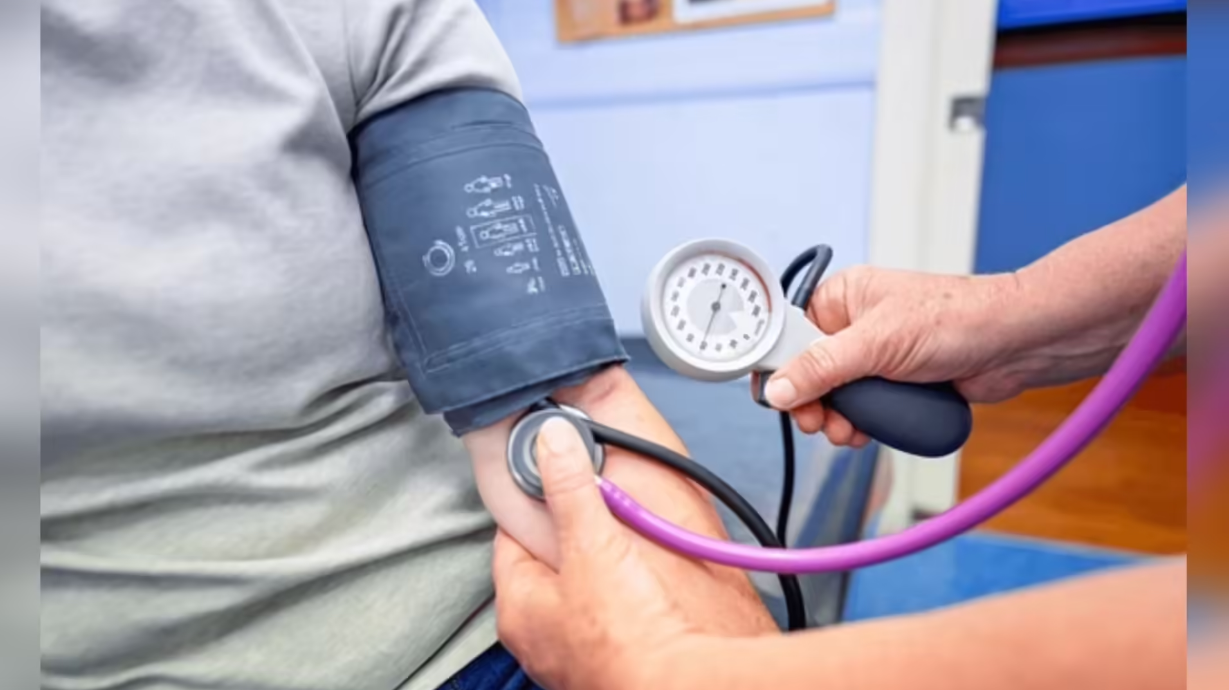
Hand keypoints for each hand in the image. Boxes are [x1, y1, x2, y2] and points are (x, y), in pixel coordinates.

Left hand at [493, 417, 772, 689]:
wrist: (676, 686)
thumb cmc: (624, 634)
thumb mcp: (593, 544)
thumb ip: (571, 488)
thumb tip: (551, 440)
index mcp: (518, 608)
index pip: (510, 539)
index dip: (532, 504)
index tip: (552, 480)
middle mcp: (538, 638)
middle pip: (546, 567)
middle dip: (570, 535)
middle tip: (595, 506)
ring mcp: (572, 655)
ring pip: (577, 593)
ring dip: (598, 567)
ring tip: (622, 540)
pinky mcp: (609, 664)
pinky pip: (607, 617)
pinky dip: (619, 597)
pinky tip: (641, 586)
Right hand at [761, 267, 1021, 446]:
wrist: (1016, 344)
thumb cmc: (957, 318)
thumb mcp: (877, 343)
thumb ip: (821, 368)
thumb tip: (777, 390)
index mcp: (841, 299)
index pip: (788, 333)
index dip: (779, 368)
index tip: (778, 398)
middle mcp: (854, 326)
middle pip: (807, 371)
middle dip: (811, 402)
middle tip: (818, 422)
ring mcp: (875, 356)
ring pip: (835, 396)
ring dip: (836, 419)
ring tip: (847, 431)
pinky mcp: (895, 383)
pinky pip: (863, 409)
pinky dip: (861, 424)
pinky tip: (866, 432)